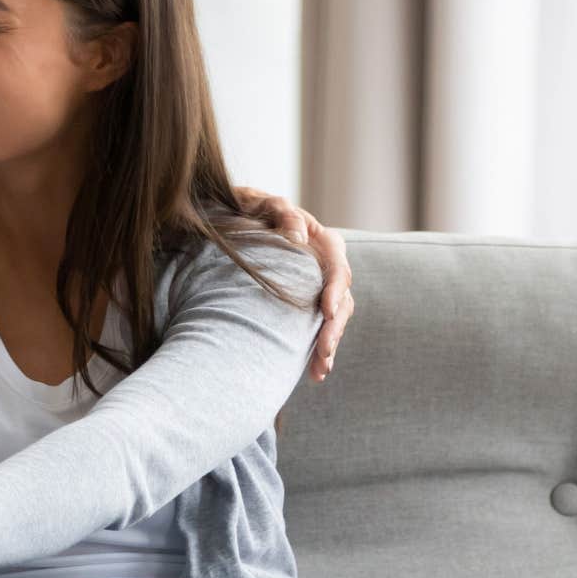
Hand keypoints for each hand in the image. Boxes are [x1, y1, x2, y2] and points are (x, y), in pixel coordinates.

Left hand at [233, 185, 353, 382]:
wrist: (235, 220)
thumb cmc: (249, 208)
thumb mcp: (262, 204)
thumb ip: (282, 215)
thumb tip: (298, 237)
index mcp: (321, 240)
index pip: (337, 266)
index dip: (335, 289)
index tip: (327, 311)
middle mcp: (325, 265)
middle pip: (341, 298)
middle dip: (334, 328)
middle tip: (324, 352)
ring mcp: (319, 286)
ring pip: (335, 317)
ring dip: (329, 344)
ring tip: (321, 369)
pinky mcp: (308, 303)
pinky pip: (319, 327)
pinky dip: (318, 350)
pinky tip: (315, 373)